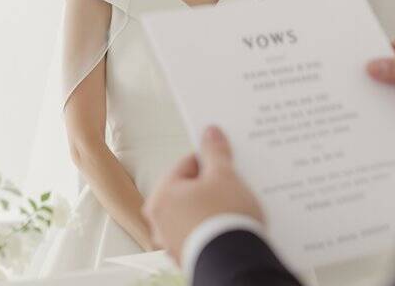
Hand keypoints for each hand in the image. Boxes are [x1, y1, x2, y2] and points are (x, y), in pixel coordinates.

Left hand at [142, 125, 263, 264]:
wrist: (235, 264)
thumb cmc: (225, 218)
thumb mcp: (224, 176)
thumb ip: (215, 152)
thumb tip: (210, 132)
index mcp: (161, 196)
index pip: (186, 164)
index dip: (210, 160)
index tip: (227, 162)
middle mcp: (159, 221)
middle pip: (188, 190)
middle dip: (211, 186)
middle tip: (232, 185)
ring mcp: (171, 242)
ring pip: (194, 213)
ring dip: (212, 208)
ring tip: (234, 208)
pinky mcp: (187, 257)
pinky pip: (200, 233)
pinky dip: (212, 228)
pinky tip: (230, 227)